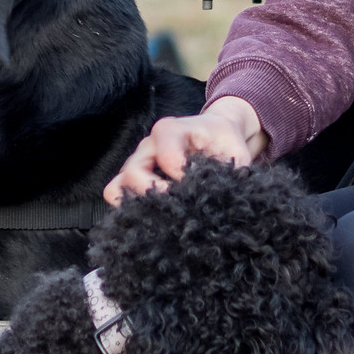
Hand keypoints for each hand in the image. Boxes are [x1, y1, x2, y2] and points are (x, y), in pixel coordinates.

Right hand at [104, 97, 267, 204]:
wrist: (215, 135)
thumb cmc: (223, 141)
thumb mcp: (236, 150)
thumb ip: (233, 172)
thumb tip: (228, 202)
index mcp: (170, 130)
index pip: (167, 158)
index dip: (183, 180)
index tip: (198, 192)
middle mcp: (147, 146)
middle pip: (132, 172)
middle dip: (154, 197)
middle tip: (177, 211)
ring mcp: (136, 162)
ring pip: (117, 186)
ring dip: (136, 206)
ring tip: (161, 220)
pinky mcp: (133, 179)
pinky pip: (117, 194)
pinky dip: (129, 210)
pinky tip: (150, 222)